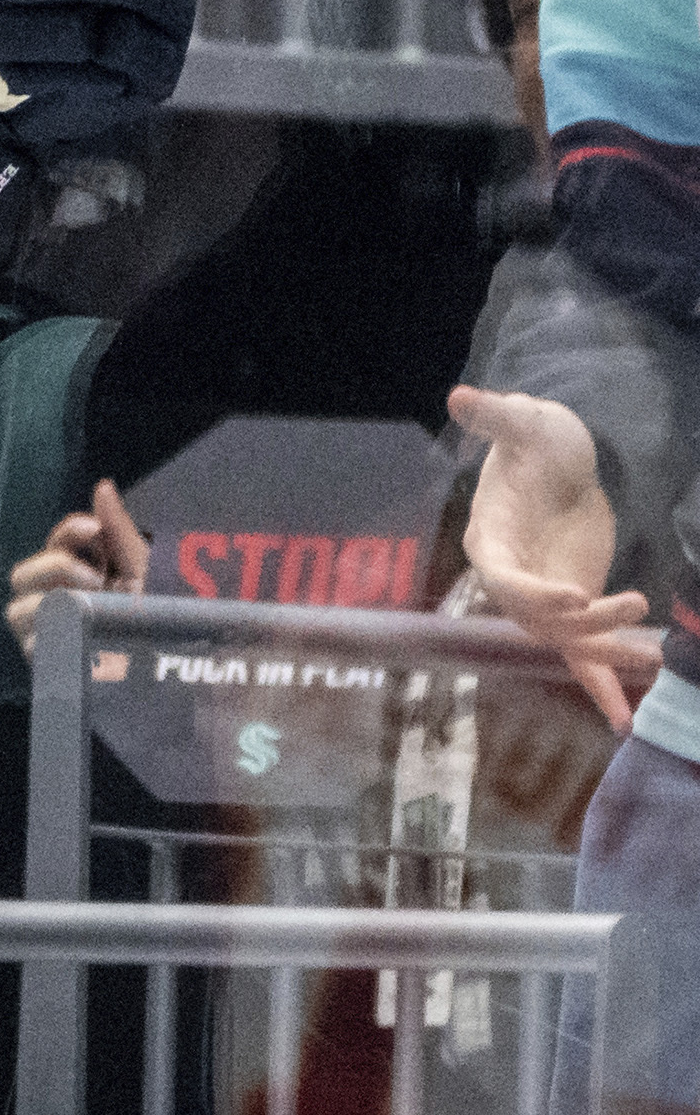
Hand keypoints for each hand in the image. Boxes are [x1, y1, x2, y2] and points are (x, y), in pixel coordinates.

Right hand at [6, 477, 148, 648]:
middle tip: (94, 578)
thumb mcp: (144, 571)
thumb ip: (118, 530)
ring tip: (89, 609)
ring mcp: (48, 636)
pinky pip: (30, 645)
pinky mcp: (48, 665)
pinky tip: (79, 635)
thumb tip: (102, 485)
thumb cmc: (162, 618)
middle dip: (53, 567)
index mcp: (80, 576)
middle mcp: (57, 603)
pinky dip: (52, 636)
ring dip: (50, 604)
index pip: (55, 545)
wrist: (174, 664)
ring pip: (17, 610)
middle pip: (21, 575)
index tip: (93, 527)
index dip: (67, 532)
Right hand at [453, 386, 651, 683]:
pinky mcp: (575, 605)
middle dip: (583, 622)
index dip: (534, 594)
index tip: (575, 597)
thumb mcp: (526, 422)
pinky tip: (623, 718)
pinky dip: (601, 686)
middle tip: (628, 604)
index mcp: (491, 539)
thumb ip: (497, 416)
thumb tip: (462, 395)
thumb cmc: (538, 441)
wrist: (562, 462)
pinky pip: (584, 655)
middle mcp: (510, 577)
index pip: (504, 578)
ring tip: (653, 654)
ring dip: (607, 651)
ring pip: (567, 640)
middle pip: (537, 618)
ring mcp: (542, 595)